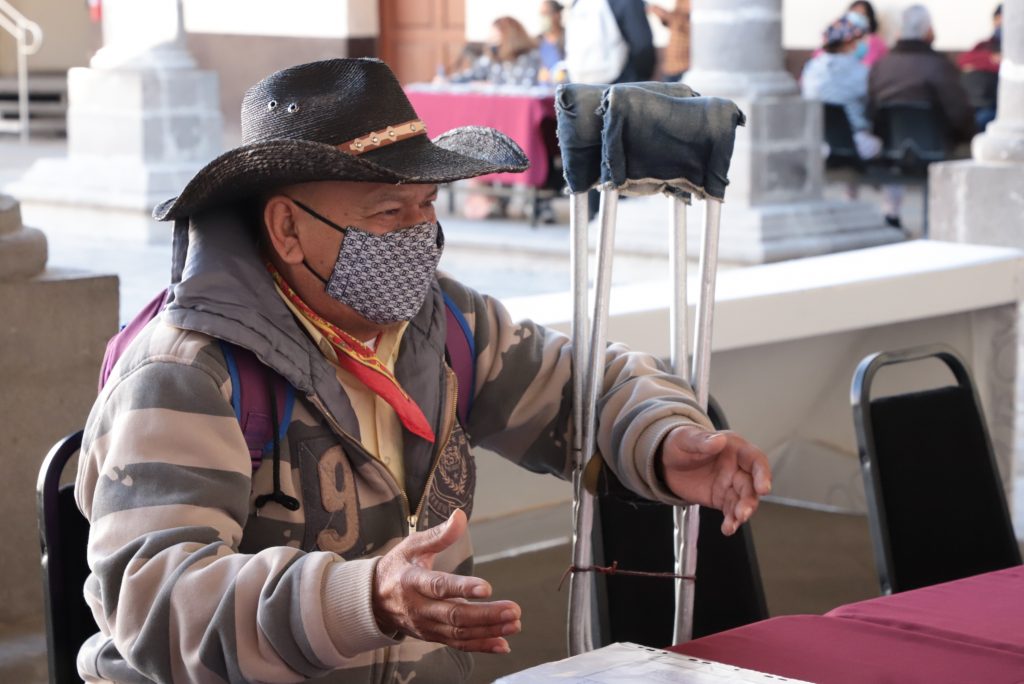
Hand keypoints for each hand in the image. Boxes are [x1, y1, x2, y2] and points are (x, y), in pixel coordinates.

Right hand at [372, 509, 521, 652]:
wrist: (373, 599)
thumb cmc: (397, 566)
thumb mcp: (412, 545)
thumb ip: (438, 534)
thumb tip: (460, 516)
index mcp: (412, 581)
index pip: (439, 586)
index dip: (463, 588)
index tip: (487, 588)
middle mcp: (419, 608)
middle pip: (454, 615)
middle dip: (486, 614)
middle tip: (513, 610)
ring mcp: (426, 625)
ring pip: (459, 632)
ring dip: (489, 630)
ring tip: (514, 623)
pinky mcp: (433, 636)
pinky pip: (458, 645)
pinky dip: (481, 646)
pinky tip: (503, 644)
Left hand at [657, 426, 771, 535]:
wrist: (665, 461)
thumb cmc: (679, 444)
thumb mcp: (685, 439)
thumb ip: (702, 441)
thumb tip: (718, 440)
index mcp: (733, 448)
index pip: (755, 460)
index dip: (762, 474)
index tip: (762, 488)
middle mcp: (737, 467)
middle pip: (752, 484)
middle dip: (750, 500)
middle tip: (743, 512)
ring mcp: (730, 484)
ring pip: (744, 500)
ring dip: (742, 512)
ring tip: (734, 522)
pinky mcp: (721, 499)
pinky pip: (731, 511)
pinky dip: (731, 521)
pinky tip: (728, 528)